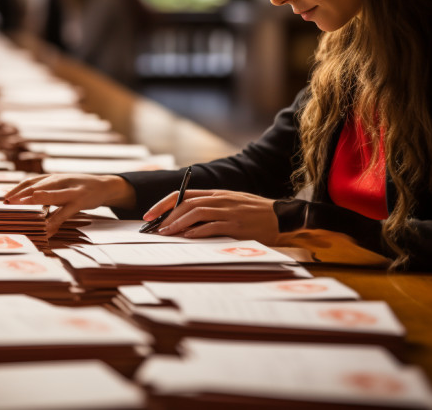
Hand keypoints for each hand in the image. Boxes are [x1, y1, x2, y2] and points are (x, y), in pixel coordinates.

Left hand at [4, 174, 135, 236]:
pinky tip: (46, 229)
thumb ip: (46, 190)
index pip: (31, 181)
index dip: (16, 189)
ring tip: (24, 211)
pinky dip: (54, 221)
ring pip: (51, 196)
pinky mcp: (80, 201)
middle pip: (37, 186)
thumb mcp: (62, 185)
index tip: (4, 198)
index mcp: (53, 177)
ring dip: (36, 202)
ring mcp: (71, 191)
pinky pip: (64, 213)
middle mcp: (60, 181)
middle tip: (7, 203)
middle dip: (21, 195)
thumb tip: (26, 198)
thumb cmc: (79, 187)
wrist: (105, 185)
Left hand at [145, 189, 279, 244]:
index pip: (183, 194)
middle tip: (153, 227)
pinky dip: (197, 231)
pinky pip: (212, 226)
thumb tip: (186, 218)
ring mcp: (228, 211)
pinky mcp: (236, 224)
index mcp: (216, 194)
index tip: (150, 214)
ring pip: (196, 213)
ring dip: (178, 223)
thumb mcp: (231, 204)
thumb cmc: (255, 213)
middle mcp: (220, 199)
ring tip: (166, 233)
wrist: (281, 216)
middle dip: (165, 215)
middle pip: (185, 203)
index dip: (164, 203)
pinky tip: (187, 237)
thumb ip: (211, 208)